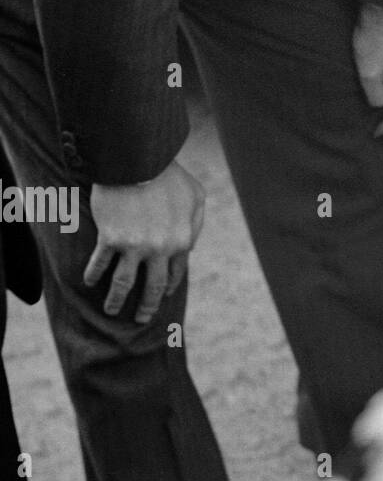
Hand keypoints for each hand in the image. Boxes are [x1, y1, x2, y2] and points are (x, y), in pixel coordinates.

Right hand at [87, 160, 205, 322]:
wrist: (140, 161)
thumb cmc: (170, 175)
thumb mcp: (196, 196)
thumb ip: (195, 222)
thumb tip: (190, 244)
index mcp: (182, 240)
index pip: (175, 272)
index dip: (168, 286)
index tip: (162, 296)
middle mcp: (160, 249)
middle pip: (152, 286)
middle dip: (147, 306)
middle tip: (141, 318)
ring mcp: (134, 246)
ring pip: (123, 284)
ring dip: (116, 301)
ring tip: (110, 310)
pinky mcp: (110, 239)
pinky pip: (100, 265)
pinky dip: (93, 276)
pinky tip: (89, 282)